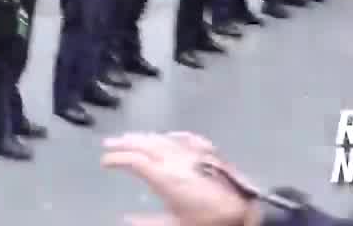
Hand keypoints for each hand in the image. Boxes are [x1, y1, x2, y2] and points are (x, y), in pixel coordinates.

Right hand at [102, 132, 254, 225]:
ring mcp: (192, 152)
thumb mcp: (176, 224)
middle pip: (144, 144)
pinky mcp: (208, 151)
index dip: (116, 159)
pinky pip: (184, 138)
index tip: (104, 161)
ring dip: (144, 136)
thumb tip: (125, 220)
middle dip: (124, 142)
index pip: (133, 161)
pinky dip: (171, 136)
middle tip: (109, 143)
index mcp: (164, 176)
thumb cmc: (209, 219)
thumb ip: (148, 222)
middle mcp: (175, 159)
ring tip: (131, 137)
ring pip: (162, 139)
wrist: (247, 211)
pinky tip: (167, 136)